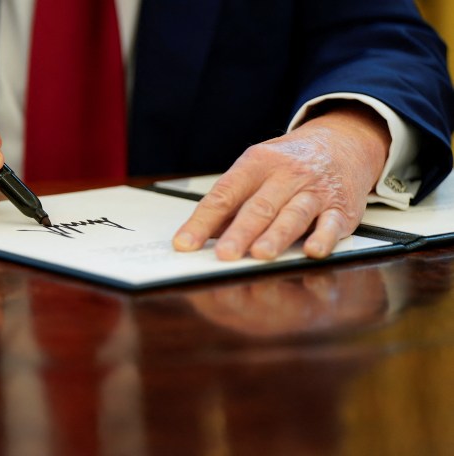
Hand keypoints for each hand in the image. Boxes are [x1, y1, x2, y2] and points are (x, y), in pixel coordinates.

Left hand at [173, 102, 389, 259]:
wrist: (343, 141)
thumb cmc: (289, 163)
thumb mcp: (256, 169)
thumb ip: (231, 202)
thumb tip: (199, 236)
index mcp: (257, 164)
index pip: (224, 194)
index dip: (203, 221)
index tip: (185, 243)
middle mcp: (286, 175)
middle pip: (259, 207)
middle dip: (240, 233)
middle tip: (224, 254)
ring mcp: (315, 191)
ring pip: (294, 214)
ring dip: (276, 236)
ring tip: (260, 255)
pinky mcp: (341, 209)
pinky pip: (332, 224)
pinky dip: (323, 238)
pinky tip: (313, 251)